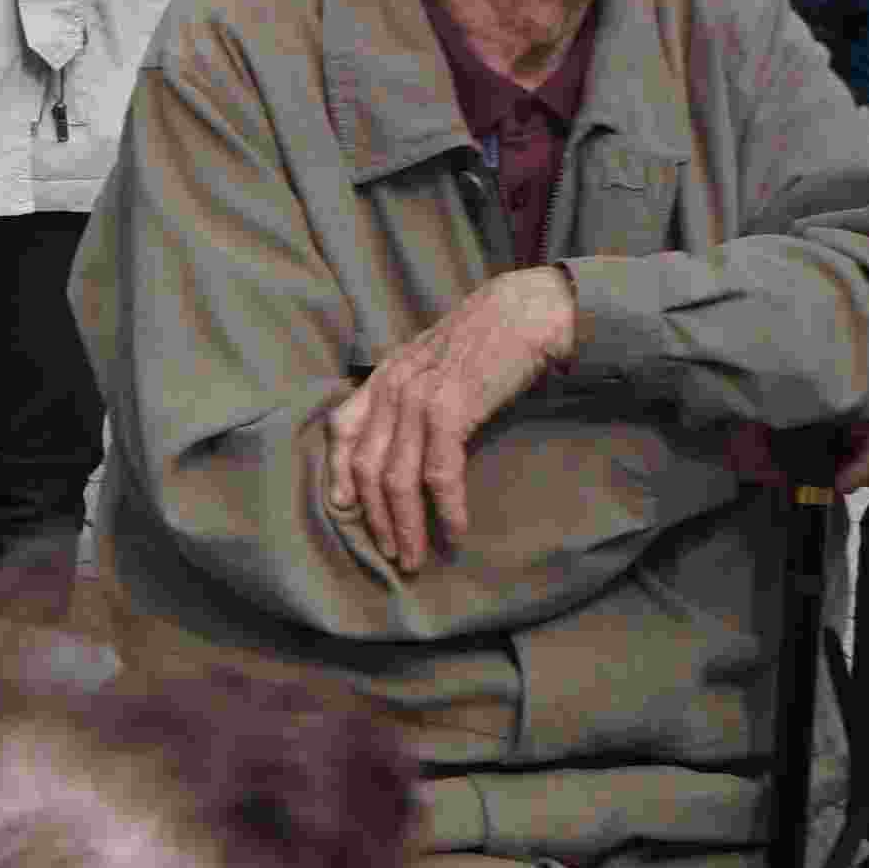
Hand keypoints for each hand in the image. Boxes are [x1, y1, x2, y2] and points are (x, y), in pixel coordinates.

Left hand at [314, 265, 579, 571]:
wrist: (529, 309)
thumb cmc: (490, 338)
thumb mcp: (436, 362)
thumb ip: (412, 392)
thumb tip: (405, 436)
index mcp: (385, 375)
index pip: (342, 428)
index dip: (339, 472)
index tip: (344, 509)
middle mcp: (392, 386)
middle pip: (365, 467)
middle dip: (375, 518)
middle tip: (392, 555)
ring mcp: (417, 398)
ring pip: (395, 479)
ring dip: (405, 527)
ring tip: (415, 558)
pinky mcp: (450, 409)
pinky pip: (438, 474)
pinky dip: (445, 509)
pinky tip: (455, 533)